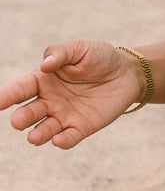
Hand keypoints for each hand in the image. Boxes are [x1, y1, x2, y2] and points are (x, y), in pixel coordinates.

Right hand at [0, 41, 144, 148]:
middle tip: (18, 122)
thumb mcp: (79, 49)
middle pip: (30, 112)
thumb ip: (60, 54)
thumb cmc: (99, 57)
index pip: (20, 89)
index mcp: (43, 80)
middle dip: (22, 118)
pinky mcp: (82, 126)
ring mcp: (64, 115)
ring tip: (33, 138)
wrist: (126, 72)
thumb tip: (45, 65)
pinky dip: (64, 140)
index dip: (7, 95)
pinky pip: (70, 137)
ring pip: (46, 128)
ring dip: (39, 134)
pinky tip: (59, 141)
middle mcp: (49, 100)